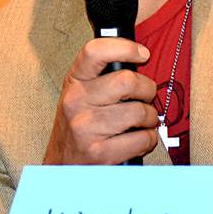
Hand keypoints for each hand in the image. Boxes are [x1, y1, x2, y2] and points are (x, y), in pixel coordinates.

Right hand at [43, 38, 158, 164]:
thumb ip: (105, 75)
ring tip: (142, 122)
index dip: (125, 48)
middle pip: (128, 81)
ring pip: (139, 111)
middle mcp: (76, 102)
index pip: (95, 51)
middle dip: (147, 89)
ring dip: (150, 118)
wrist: (62, 166)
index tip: (143, 54)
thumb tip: (140, 56)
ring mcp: (86, 128)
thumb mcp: (83, 93)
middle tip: (145, 97)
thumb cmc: (81, 125)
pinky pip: (142, 138)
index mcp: (74, 82)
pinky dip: (149, 139)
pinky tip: (139, 139)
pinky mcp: (99, 153)